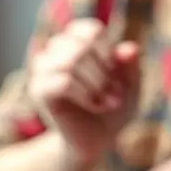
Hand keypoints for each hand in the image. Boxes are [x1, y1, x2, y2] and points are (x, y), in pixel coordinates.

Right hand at [28, 19, 139, 165]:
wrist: (95, 141)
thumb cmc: (113, 109)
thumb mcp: (131, 86)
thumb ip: (131, 66)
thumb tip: (129, 48)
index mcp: (77, 42)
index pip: (89, 30)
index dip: (107, 51)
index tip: (116, 73)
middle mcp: (56, 51)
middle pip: (80, 45)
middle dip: (103, 72)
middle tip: (116, 96)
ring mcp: (44, 69)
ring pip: (70, 61)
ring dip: (96, 84)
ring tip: (107, 102)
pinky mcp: (39, 90)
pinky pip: (62, 82)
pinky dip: (85, 95)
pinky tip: (95, 105)